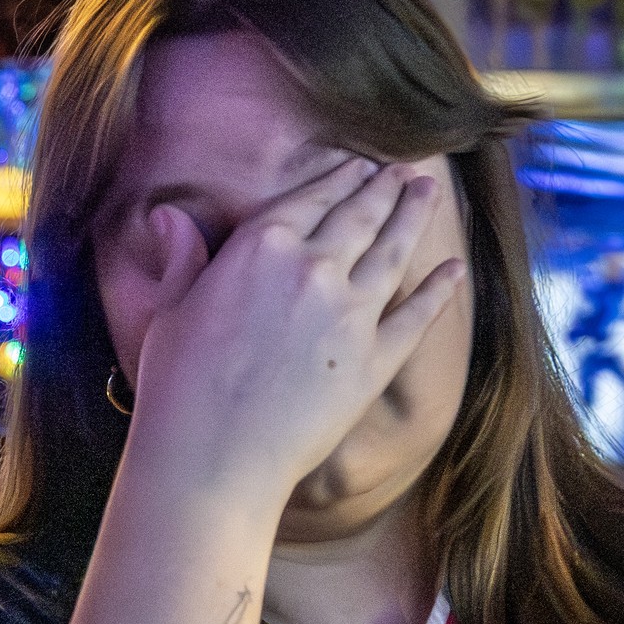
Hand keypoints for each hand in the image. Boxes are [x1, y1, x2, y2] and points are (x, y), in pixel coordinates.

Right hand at [118, 158, 465, 503]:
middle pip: (360, 216)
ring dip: (414, 218)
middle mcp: (314, 269)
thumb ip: (182, 259)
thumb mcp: (169, 311)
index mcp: (261, 246)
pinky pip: (417, 316)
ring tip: (428, 196)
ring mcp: (351, 314)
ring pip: (393, 252)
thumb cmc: (177, 387)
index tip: (359, 166)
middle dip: (385, 189)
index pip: (311, 199)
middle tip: (406, 174)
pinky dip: (439, 290)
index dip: (339, 179)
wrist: (213, 457)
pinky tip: (455, 270)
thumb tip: (169, 216)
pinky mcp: (375, 361)